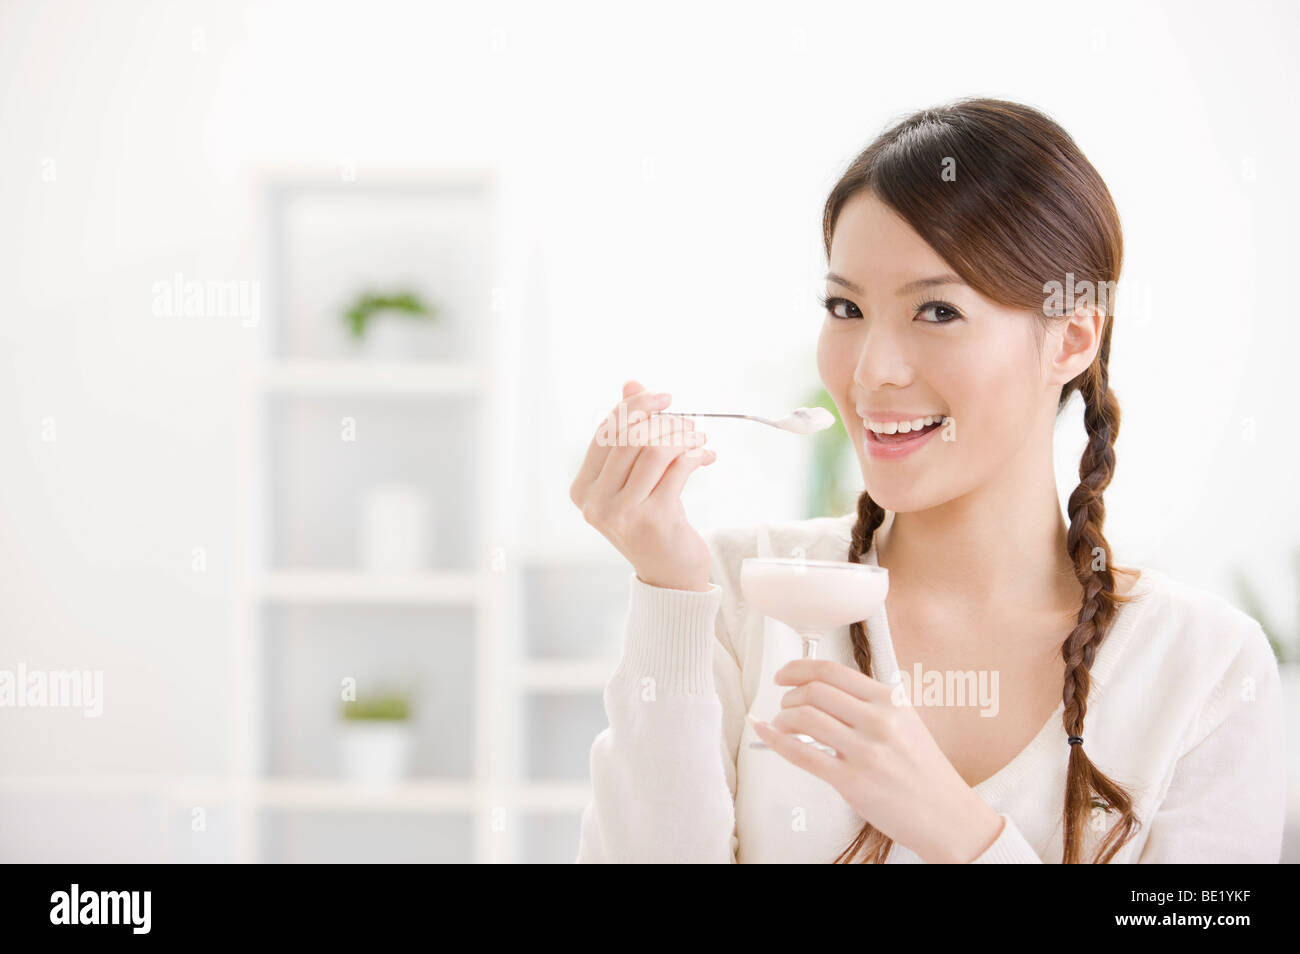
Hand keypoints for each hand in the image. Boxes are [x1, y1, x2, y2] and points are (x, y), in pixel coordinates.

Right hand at [569, 380, 717, 591]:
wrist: (669, 574)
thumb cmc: (651, 520)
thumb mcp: (634, 478)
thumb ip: (628, 433)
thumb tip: (631, 383)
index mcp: (583, 488)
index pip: (606, 432)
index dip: (636, 406)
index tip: (664, 398)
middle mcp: (596, 502)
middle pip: (629, 437)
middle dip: (664, 420)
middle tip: (689, 421)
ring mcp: (622, 513)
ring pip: (654, 449)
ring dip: (683, 435)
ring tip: (699, 437)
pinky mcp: (654, 519)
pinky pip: (678, 469)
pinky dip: (696, 454)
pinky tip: (706, 455)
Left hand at [751, 658, 1004, 863]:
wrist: (948, 815)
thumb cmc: (924, 771)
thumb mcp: (906, 722)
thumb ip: (870, 703)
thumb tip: (822, 690)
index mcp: (890, 700)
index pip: (832, 671)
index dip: (798, 668)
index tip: (783, 675)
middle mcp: (878, 720)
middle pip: (814, 691)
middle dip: (788, 695)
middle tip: (784, 705)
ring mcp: (865, 751)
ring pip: (804, 717)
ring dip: (782, 717)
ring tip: (783, 725)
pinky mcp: (852, 781)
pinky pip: (802, 754)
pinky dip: (775, 740)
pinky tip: (766, 733)